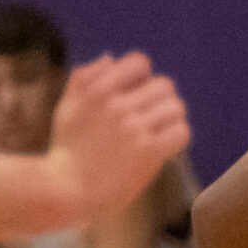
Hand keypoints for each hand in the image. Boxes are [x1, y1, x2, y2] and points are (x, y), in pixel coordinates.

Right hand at [44, 53, 190, 215]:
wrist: (66, 189)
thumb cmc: (68, 149)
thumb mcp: (68, 108)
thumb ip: (84, 79)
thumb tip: (110, 58)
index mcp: (97, 90)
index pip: (140, 62)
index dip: (143, 77)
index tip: (137, 94)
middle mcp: (117, 105)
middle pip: (165, 85)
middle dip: (161, 99)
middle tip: (152, 116)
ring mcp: (134, 128)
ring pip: (176, 107)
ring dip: (171, 119)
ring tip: (159, 130)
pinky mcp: (148, 151)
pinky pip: (181, 131)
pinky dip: (176, 137)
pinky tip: (164, 145)